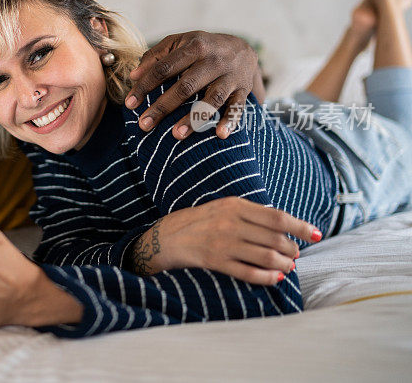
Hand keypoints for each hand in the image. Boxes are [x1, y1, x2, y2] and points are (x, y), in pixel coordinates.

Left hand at [125, 31, 259, 139]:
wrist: (242, 48)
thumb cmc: (201, 47)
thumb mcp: (179, 42)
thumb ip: (155, 56)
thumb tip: (133, 76)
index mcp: (194, 47)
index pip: (164, 68)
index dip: (145, 86)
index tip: (130, 104)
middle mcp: (213, 61)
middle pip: (185, 86)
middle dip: (163, 107)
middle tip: (144, 125)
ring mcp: (230, 76)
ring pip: (212, 99)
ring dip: (194, 118)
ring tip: (176, 134)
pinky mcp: (243, 90)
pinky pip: (237, 107)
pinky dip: (230, 121)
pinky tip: (220, 135)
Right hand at [125, 197, 322, 285]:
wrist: (167, 236)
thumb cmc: (200, 221)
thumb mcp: (223, 207)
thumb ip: (250, 213)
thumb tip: (283, 228)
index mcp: (234, 205)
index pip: (277, 217)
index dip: (300, 227)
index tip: (316, 234)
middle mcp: (231, 223)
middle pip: (275, 238)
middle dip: (292, 249)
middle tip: (295, 255)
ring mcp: (223, 243)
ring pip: (267, 257)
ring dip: (283, 265)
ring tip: (288, 267)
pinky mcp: (216, 262)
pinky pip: (250, 273)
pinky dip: (267, 278)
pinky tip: (275, 279)